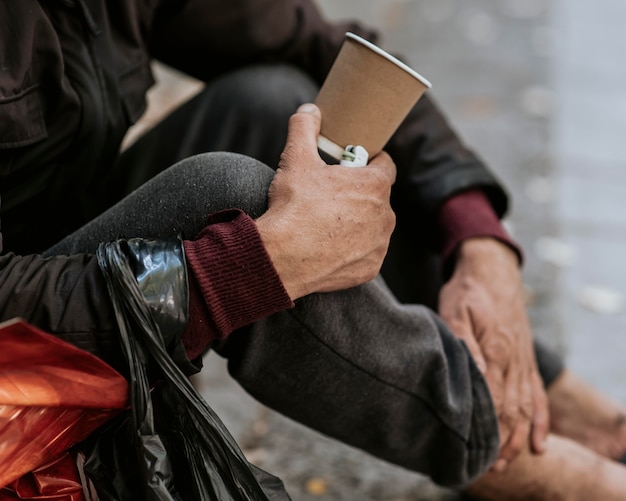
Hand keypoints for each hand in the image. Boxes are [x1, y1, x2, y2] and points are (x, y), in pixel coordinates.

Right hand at [256, 103, 396, 299]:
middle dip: (360, 195)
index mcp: (374, 184)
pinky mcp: (370, 268)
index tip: (356, 164)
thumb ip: (304, 127)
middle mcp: (385, 215)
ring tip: (329, 224)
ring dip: (359, 223)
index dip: (371, 161)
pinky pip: (366, 254)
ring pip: (374, 227)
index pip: (386, 164)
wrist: (283, 257)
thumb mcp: (295, 158)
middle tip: (332, 196)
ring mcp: (379, 244)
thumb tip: (309, 109)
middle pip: (378, 197)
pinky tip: (330, 248)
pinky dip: (353, 250)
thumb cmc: (293, 206)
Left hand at [438, 237, 548, 470]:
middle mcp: (514, 361)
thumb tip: (473, 376)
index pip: (493, 399)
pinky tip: (538, 443)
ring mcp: (523, 362)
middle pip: (512, 411)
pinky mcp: (526, 360)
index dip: (485, 428)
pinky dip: (540, 421)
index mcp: (496, 350)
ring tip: (506, 463)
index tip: (473, 451)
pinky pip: (538, 395)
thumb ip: (464, 344)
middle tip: (488, 468)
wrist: (492, 270)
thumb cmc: (468, 291)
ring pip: (526, 408)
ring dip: (518, 438)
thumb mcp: (455, 312)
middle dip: (500, 442)